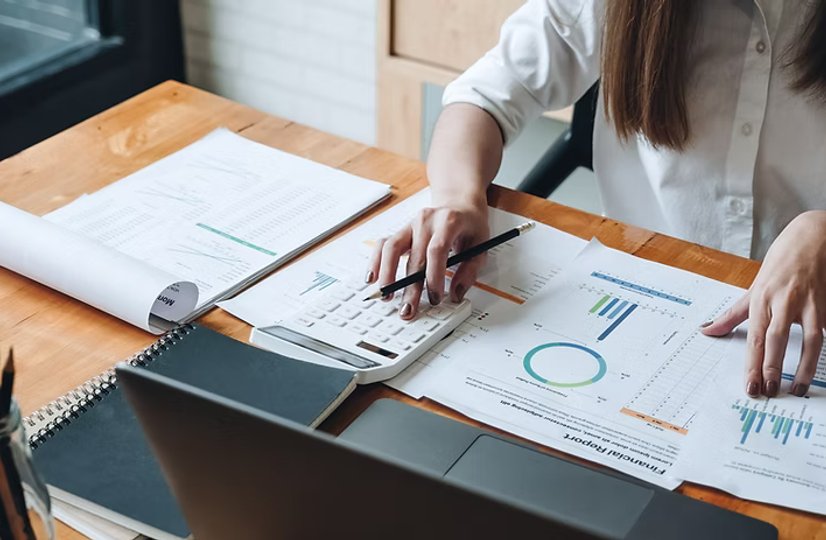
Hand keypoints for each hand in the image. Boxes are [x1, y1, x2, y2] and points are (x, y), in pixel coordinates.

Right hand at [365, 200, 488, 319]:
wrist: (459, 204)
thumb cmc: (470, 225)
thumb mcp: (481, 246)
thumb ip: (469, 271)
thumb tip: (455, 294)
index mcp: (448, 222)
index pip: (436, 251)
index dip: (433, 276)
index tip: (435, 297)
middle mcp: (426, 221)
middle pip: (414, 257)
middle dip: (410, 288)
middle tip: (408, 310)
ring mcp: (410, 224)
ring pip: (392, 249)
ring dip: (387, 275)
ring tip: (387, 297)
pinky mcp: (401, 231)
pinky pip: (384, 244)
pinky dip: (376, 261)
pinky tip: (372, 277)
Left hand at [702, 211, 825, 397]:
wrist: (812, 237)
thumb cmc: (780, 265)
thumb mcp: (753, 289)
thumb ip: (731, 315)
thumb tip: (706, 331)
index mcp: (761, 300)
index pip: (754, 339)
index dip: (752, 365)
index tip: (751, 387)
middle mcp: (783, 301)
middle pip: (776, 339)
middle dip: (772, 368)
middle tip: (769, 391)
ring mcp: (809, 301)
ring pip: (810, 339)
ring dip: (805, 367)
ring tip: (799, 389)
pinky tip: (823, 367)